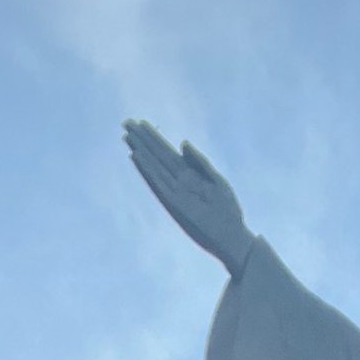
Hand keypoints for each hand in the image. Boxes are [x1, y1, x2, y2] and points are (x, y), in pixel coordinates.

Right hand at [124, 121, 253, 273]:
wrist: (232, 236)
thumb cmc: (227, 210)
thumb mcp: (217, 180)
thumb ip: (200, 162)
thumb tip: (182, 144)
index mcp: (191, 174)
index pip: (167, 152)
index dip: (154, 138)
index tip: (141, 123)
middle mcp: (179, 181)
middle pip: (158, 155)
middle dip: (143, 139)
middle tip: (127, 122)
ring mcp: (175, 191)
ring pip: (155, 166)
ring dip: (141, 150)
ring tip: (127, 135)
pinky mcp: (174, 203)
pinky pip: (158, 183)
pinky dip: (147, 170)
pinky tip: (137, 156)